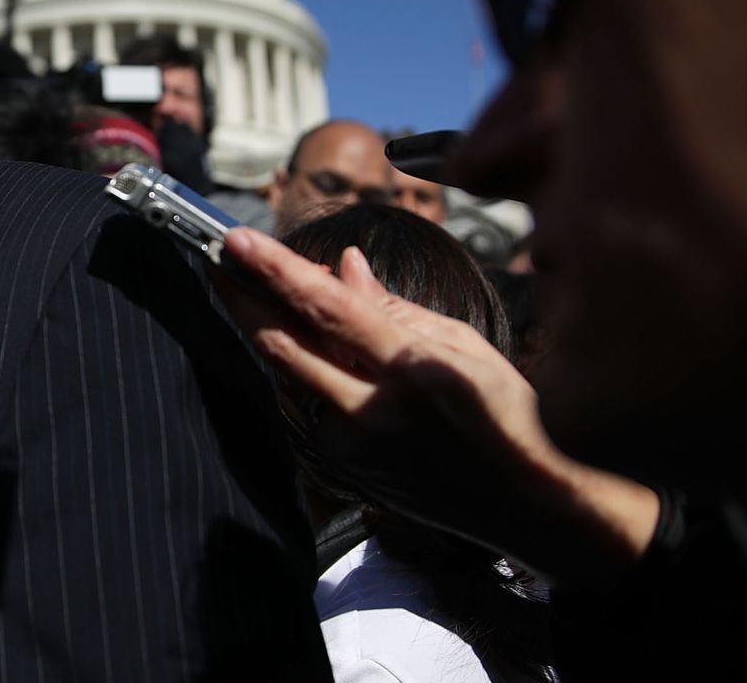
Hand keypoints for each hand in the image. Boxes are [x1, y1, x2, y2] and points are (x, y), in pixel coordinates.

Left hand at [219, 227, 656, 586]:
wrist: (528, 505)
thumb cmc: (508, 415)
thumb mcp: (463, 345)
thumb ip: (394, 307)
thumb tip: (344, 266)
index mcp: (413, 370)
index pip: (328, 309)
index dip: (275, 270)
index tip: (236, 240)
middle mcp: (373, 412)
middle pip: (284, 346)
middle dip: (243, 299)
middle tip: (218, 260)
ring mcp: (353, 448)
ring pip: (289, 375)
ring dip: (268, 331)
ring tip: (254, 289)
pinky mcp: (344, 471)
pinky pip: (306, 406)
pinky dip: (299, 370)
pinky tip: (298, 344)